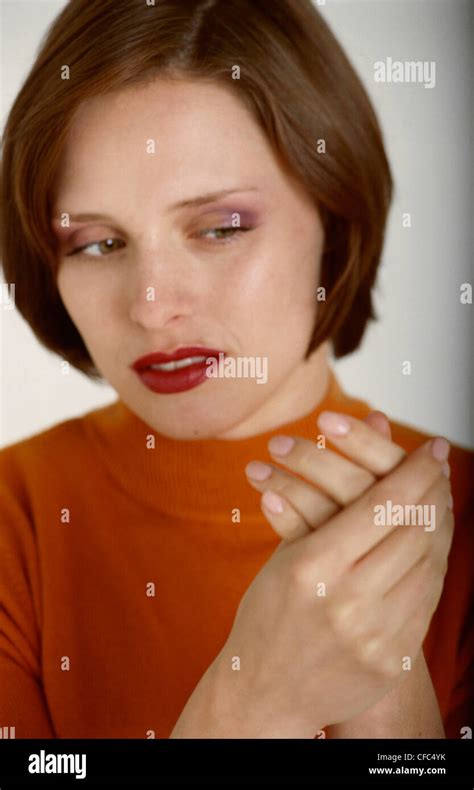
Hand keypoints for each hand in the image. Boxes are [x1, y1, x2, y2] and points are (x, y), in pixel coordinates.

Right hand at [215, 416, 452, 735]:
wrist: (264, 692)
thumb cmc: (268, 614)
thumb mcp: (286, 552)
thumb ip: (325, 497)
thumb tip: (357, 439)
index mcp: (311, 568)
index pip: (381, 506)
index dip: (414, 471)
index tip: (430, 447)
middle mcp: (346, 601)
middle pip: (414, 530)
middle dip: (434, 491)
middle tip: (439, 469)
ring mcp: (373, 635)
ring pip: (429, 563)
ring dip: (439, 525)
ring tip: (439, 500)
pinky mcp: (391, 660)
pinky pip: (428, 600)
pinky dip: (433, 564)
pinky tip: (430, 544)